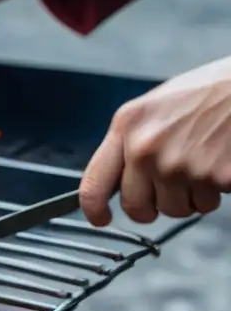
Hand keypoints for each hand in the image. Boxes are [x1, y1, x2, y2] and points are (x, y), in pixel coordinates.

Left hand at [80, 57, 230, 225]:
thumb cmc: (207, 92)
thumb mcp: (154, 108)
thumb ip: (131, 141)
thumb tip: (119, 178)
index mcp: (127, 126)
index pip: (93, 184)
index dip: (93, 209)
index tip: (100, 218)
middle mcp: (146, 148)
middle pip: (135, 207)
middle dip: (152, 206)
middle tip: (168, 190)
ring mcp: (179, 165)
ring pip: (174, 210)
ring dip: (188, 197)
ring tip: (201, 164)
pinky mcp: (213, 177)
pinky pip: (207, 204)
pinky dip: (215, 191)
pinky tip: (219, 163)